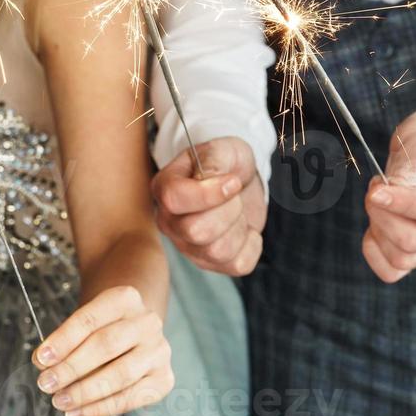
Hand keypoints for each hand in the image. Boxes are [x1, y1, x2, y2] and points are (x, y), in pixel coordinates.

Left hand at [33, 285, 172, 415]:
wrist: (135, 332)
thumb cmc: (102, 327)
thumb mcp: (84, 323)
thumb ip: (65, 340)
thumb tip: (43, 364)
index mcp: (125, 298)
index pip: (89, 319)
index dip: (63, 340)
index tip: (40, 359)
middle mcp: (148, 322)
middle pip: (105, 346)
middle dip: (71, 368)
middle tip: (45, 384)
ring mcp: (160, 351)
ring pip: (120, 375)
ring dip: (84, 391)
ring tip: (58, 400)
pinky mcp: (164, 379)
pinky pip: (130, 398)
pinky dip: (100, 408)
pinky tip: (77, 412)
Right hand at [150, 136, 265, 275]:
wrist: (240, 181)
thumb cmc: (226, 164)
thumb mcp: (222, 150)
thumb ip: (213, 159)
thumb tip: (211, 179)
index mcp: (164, 189)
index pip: (174, 199)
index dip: (208, 193)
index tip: (232, 181)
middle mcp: (169, 222)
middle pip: (196, 231)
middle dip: (229, 210)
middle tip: (235, 196)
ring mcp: (188, 247)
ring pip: (218, 251)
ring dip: (240, 227)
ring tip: (238, 211)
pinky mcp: (211, 263)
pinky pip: (238, 265)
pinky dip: (252, 246)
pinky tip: (245, 229)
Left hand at [362, 107, 415, 283]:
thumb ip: (407, 171)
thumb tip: (385, 194)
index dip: (400, 202)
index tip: (374, 189)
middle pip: (413, 240)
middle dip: (382, 214)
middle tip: (376, 187)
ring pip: (401, 257)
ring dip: (378, 229)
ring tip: (381, 201)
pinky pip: (392, 270)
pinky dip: (375, 251)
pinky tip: (374, 226)